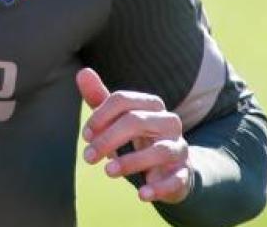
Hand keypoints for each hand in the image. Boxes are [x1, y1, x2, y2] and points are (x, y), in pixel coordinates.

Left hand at [76, 67, 191, 203]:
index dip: (100, 116)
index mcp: (151, 105)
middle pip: (136, 121)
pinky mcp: (183, 173)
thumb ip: (100, 99)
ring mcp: (179, 148)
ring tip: (107, 172)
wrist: (169, 168)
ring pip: (160, 150)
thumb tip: (83, 72)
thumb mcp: (118, 120)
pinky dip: (159, 187)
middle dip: (108, 139)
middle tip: (88, 157)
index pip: (123, 100)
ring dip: (131, 162)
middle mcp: (169, 122)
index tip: (86, 136)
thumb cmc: (139, 139)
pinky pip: (176, 179)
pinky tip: (142, 195)